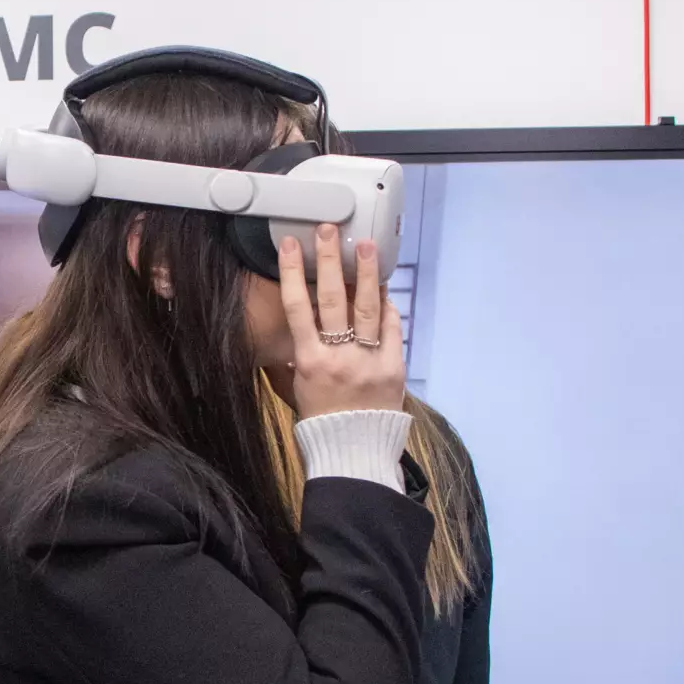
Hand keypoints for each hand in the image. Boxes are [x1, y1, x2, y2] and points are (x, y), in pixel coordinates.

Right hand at [278, 224, 405, 420]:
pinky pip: (392, 330)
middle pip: (332, 298)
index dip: (292, 272)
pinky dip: (388, 308)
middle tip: (329, 231)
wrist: (354, 452)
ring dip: (366, 273)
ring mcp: (368, 360)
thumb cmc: (321, 423)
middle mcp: (338, 356)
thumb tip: (290, 337)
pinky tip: (385, 290)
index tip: (290, 245)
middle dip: (329, 260)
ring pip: (368, 308)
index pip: (297, 307)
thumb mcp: (297, 391)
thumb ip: (294, 361)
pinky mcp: (393, 368)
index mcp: (309, 361)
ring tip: (365, 246)